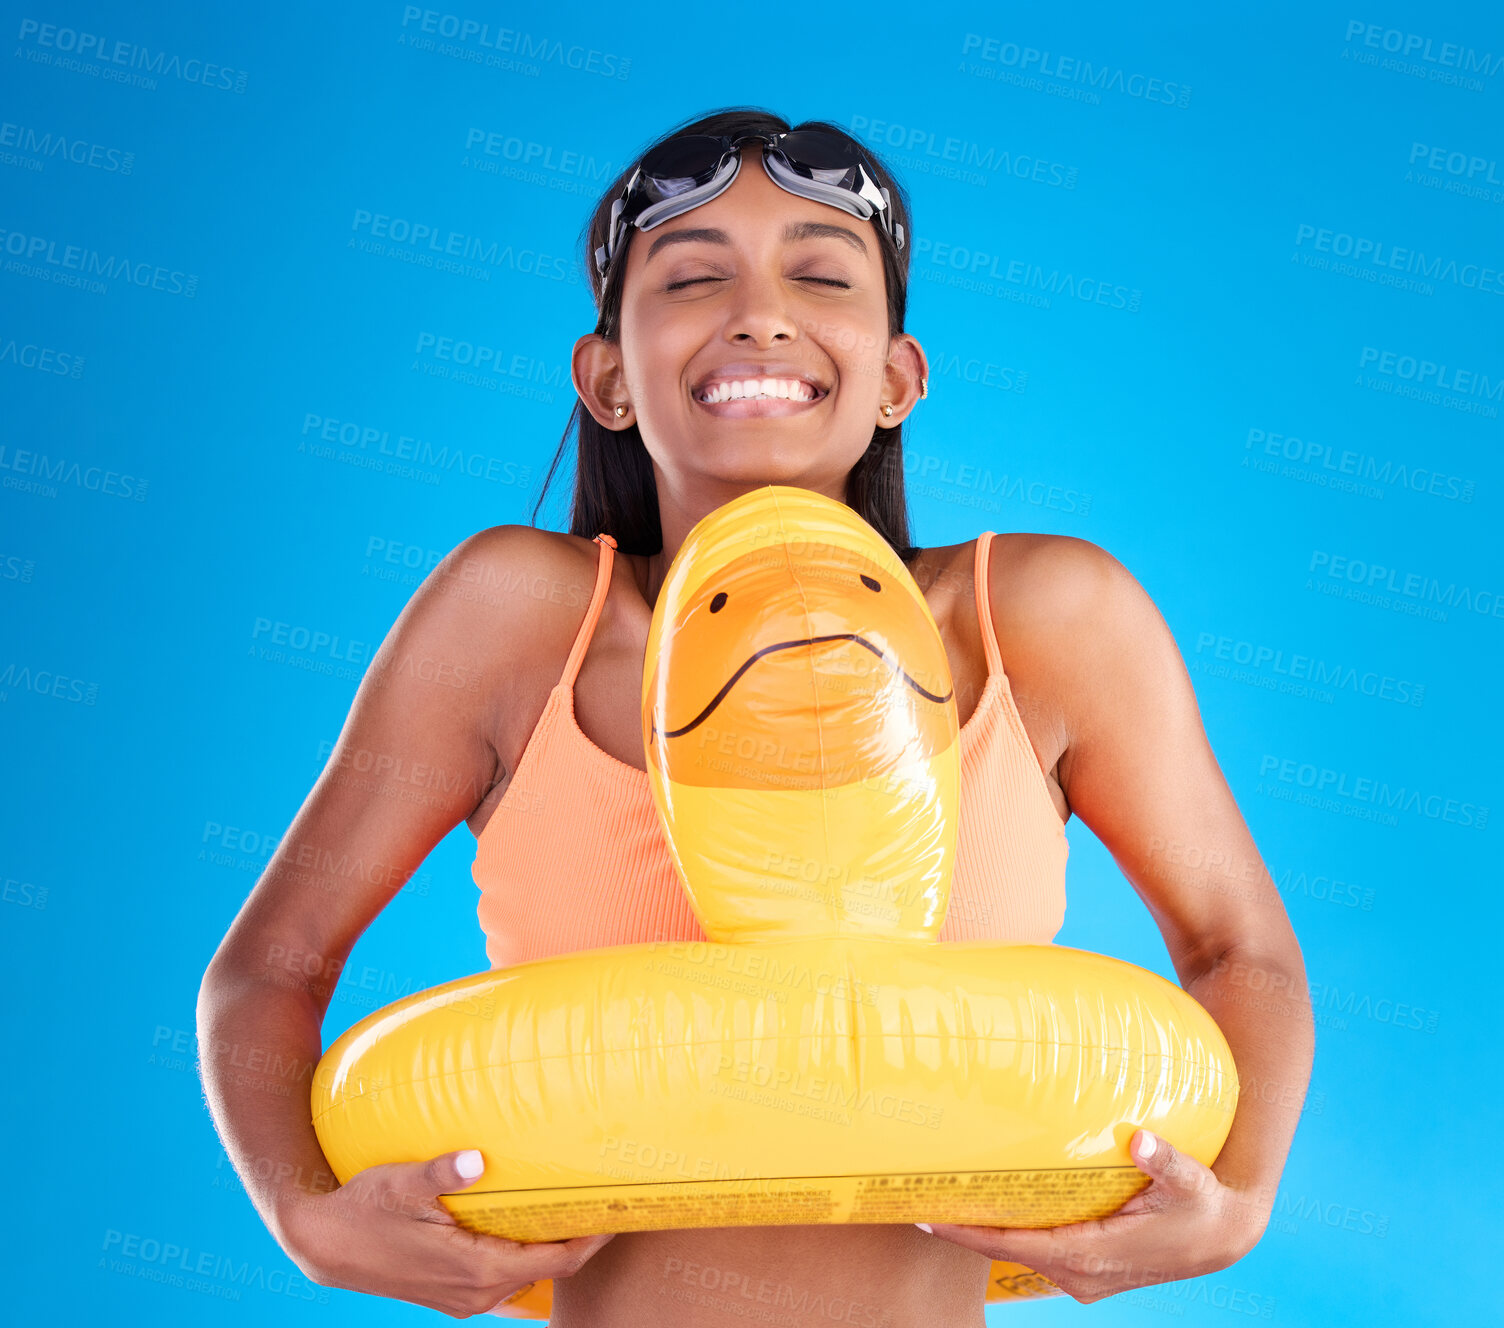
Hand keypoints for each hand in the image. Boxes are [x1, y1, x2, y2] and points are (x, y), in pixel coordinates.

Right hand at [281, 1148, 616, 1317]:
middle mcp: (477, 1293)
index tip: (617, 1211)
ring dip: (552, 1247)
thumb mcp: (402, 1183)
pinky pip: (504, 1279)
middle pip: (549, 1270)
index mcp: (477, 1270)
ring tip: (574, 1208)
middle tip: (606, 1201)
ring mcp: (464, 1299)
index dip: (592, 1239)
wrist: (323, 1244)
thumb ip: (441, 1172)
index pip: (556, 1262)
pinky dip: (525, 1254)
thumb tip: (473, 1158)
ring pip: (527, 1276)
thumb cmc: (365, 1208)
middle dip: (581, 1240)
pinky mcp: (451, 1295)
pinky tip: (528, 1225)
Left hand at [916, 1130, 1264, 1303]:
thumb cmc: (1202, 1205)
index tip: (931, 1217)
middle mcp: (1080, 1273)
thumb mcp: (1191, 1182)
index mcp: (1092, 1255)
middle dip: (962, 1229)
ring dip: (980, 1233)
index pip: (1016, 1245)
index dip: (971, 1233)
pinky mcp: (1085, 1269)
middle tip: (916, 1198)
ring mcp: (1081, 1276)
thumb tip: (1142, 1141)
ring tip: (939, 1202)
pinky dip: (1006, 1234)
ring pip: (1017, 1253)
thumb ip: (1166, 1162)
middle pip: (1004, 1251)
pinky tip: (983, 1211)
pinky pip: (1034, 1250)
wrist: (1221, 1236)